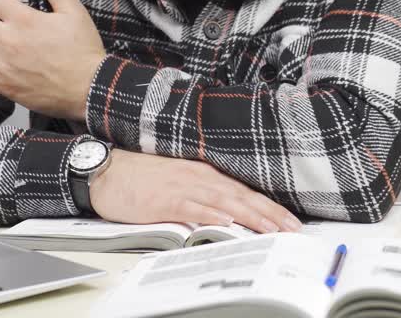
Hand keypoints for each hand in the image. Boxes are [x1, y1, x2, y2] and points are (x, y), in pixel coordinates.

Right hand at [90, 149, 303, 233]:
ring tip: (271, 228)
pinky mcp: (165, 199)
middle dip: (269, 213)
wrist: (108, 171)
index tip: (289, 220)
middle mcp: (199, 177)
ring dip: (250, 216)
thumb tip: (229, 214)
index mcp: (204, 172)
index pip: (244, 191)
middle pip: (241, 196)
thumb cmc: (141, 177)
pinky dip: (210, 214)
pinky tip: (226, 222)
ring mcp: (183, 187)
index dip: (269, 206)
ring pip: (224, 202)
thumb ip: (204, 194)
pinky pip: (192, 207)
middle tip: (292, 228)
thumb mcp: (179, 180)